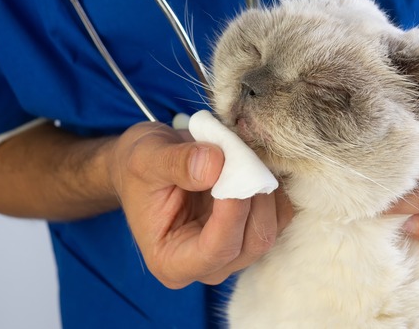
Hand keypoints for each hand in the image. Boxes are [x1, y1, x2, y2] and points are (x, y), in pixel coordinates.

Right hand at [110, 122, 292, 288]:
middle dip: (253, 195)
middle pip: (252, 242)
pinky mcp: (251, 230)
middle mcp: (207, 266)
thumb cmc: (139, 167)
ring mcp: (233, 251)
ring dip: (265, 188)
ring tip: (242, 153)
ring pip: (270, 228)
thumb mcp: (146, 158)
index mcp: (172, 262)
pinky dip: (273, 186)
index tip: (230, 168)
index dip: (232, 211)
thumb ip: (176, 163)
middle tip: (240, 153)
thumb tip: (215, 165)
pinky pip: (279, 214)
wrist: (148, 164)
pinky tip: (252, 162)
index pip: (216, 250)